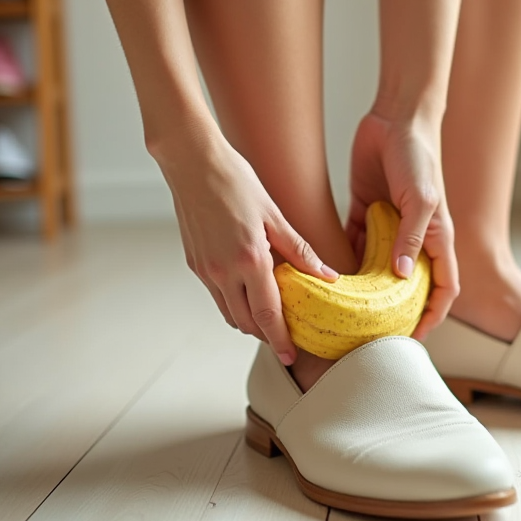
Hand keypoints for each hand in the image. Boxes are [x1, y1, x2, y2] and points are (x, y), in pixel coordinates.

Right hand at [155, 126, 337, 364]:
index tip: (291, 358)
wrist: (192, 162)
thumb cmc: (236, 181)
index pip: (268, 314)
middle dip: (267, 334)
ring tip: (271, 315)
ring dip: (250, 321)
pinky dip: (234, 303)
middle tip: (287, 336)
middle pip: (247, 322)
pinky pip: (217, 296)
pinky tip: (249, 291)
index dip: (280, 340)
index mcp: (249, 259)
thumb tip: (328, 276)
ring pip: (229, 313)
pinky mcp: (194, 264)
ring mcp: (205, 270)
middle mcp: (223, 271)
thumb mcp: (275, 215)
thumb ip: (300, 251)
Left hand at [346, 111, 459, 339]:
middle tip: (372, 333)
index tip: (414, 338)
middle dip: (395, 310)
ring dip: (364, 289)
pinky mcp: (363, 211)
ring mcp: (388, 226)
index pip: (443, 287)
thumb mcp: (421, 198)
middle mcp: (413, 236)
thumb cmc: (419, 155)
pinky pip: (353, 244)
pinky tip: (326, 277)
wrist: (395, 118)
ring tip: (344, 312)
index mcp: (437, 236)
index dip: (433, 315)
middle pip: (408, 285)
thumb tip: (402, 278)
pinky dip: (343, 261)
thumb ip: (413, 237)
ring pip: (377, 269)